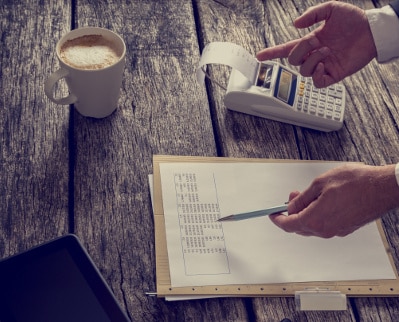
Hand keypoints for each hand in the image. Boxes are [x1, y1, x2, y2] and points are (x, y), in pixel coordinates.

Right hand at [256, 1, 376, 86]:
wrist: (373, 31)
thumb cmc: (354, 20)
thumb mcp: (331, 9)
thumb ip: (312, 14)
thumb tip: (295, 25)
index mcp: (311, 41)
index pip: (287, 49)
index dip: (272, 53)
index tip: (259, 56)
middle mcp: (314, 54)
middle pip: (293, 61)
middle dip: (301, 50)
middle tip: (315, 41)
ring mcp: (323, 65)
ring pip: (304, 71)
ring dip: (312, 60)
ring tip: (327, 50)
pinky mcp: (334, 74)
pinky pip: (318, 83)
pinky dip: (318, 75)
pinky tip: (325, 64)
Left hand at [270, 164, 398, 237]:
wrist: (382, 188)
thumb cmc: (356, 183)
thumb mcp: (320, 184)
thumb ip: (302, 198)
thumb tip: (291, 206)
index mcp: (316, 219)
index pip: (288, 225)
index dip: (277, 219)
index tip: (272, 213)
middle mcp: (325, 229)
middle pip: (299, 227)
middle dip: (291, 212)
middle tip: (292, 197)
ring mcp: (336, 230)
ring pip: (312, 226)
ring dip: (305, 213)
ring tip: (307, 195)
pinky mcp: (345, 228)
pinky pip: (323, 225)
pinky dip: (316, 215)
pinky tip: (319, 202)